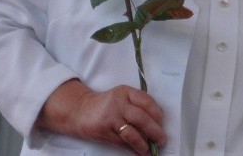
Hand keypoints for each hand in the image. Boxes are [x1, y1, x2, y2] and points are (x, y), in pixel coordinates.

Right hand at [36, 79, 165, 154]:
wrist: (80, 111)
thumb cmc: (107, 104)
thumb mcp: (122, 97)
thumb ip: (137, 104)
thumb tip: (157, 122)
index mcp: (126, 92)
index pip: (146, 101)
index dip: (157, 113)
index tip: (162, 122)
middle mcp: (118, 104)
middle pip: (141, 118)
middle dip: (155, 131)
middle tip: (162, 139)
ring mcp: (110, 119)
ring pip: (132, 133)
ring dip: (144, 143)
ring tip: (151, 150)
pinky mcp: (104, 132)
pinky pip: (122, 142)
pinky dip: (132, 148)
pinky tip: (139, 151)